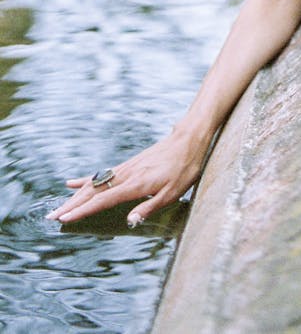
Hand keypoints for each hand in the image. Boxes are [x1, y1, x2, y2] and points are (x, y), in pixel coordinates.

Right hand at [45, 125, 207, 227]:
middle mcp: (126, 175)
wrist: (189, 138)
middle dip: (71, 206)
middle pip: (93, 192)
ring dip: (75, 196)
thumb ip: (150, 208)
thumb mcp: (174, 192)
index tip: (64, 220)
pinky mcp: (128, 164)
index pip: (103, 200)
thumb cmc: (185, 168)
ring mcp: (126, 168)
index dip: (82, 211)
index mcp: (136, 184)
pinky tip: (73, 182)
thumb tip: (129, 222)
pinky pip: (102, 174)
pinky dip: (86, 180)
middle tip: (51, 217)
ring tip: (59, 206)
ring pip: (94, 183)